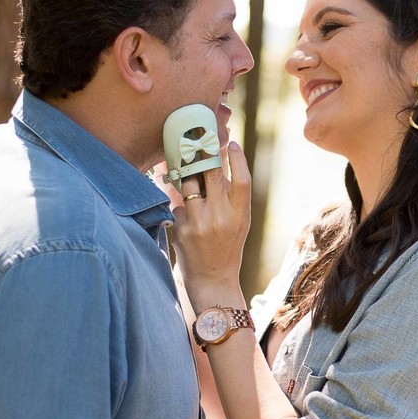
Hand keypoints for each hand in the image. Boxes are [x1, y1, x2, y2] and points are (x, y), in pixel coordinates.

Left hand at [170, 130, 251, 308]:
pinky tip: (185, 220)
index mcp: (241, 214)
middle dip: (203, 154)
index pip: (241, 179)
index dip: (237, 158)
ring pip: (187, 184)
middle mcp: (221, 216)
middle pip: (211, 174)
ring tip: (187, 178)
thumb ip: (232, 196)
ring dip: (186, 178)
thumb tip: (221, 160)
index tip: (231, 143)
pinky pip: (176, 205)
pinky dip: (179, 207)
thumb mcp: (239, 222)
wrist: (213, 279)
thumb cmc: (227, 245)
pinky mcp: (181, 229)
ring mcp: (200, 223)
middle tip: (198, 139)